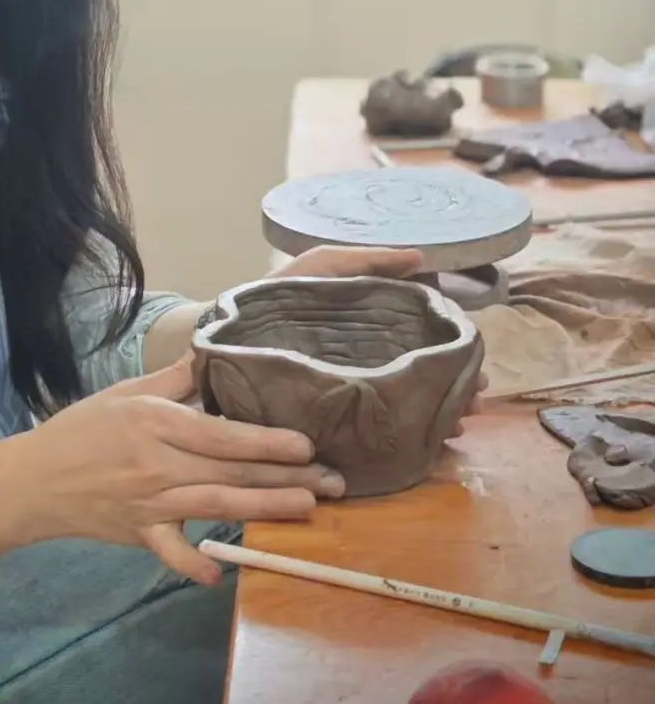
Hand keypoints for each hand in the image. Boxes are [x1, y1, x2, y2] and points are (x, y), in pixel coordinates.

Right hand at [19, 357, 343, 585]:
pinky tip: (220, 573)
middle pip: (231, 472)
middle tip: (332, 480)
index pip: (223, 434)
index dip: (266, 440)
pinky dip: (193, 563)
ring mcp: (151, 503)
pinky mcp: (140, 533)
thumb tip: (211, 353)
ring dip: (265, 509)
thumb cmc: (83, 428)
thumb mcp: (126, 391)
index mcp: (158, 423)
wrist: (36, 478)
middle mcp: (159, 464)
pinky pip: (170, 552)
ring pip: (217, 506)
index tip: (306, 442)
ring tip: (307, 507)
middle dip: (285, 476)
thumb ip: (174, 378)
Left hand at [270, 243, 486, 431]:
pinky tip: (424, 447)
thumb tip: (421, 255)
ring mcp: (347, 393)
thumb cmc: (274, 295)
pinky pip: (372, 435)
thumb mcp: (323, 267)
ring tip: (458, 426)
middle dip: (452, 392)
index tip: (477, 369)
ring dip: (436, 417)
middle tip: (475, 404)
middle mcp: (363, 364)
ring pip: (404, 409)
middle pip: (420, 380)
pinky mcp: (327, 419)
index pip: (422, 348)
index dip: (452, 358)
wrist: (226, 333)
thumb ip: (367, 261)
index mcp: (368, 332)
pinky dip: (400, 440)